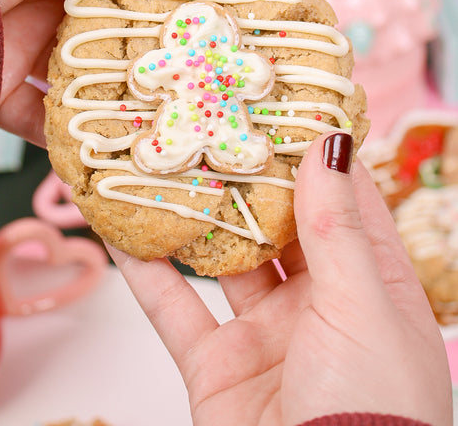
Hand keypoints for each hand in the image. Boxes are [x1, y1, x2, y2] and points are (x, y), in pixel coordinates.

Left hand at [0, 0, 191, 145]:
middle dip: (151, 53)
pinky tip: (108, 152)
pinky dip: (69, 141)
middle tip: (202, 74)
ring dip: (117, 101)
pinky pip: (43, 123)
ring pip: (83, 81)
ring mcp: (23, 50)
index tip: (210, 9)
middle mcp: (44, 4)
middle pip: (110, 33)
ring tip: (167, 121)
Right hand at [109, 133, 451, 425]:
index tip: (282, 99)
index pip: (341, 198)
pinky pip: (175, 310)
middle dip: (242, 176)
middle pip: (274, 222)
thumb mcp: (362, 305)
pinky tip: (118, 231)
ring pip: (220, 260)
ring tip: (161, 161)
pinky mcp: (217, 367)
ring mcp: (265, 334)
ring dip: (190, 217)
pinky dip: (144, 274)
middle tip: (210, 121)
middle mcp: (317, 302)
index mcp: (368, 283)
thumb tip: (330, 142)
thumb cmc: (374, 411)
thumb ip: (336, 224)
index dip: (312, 148)